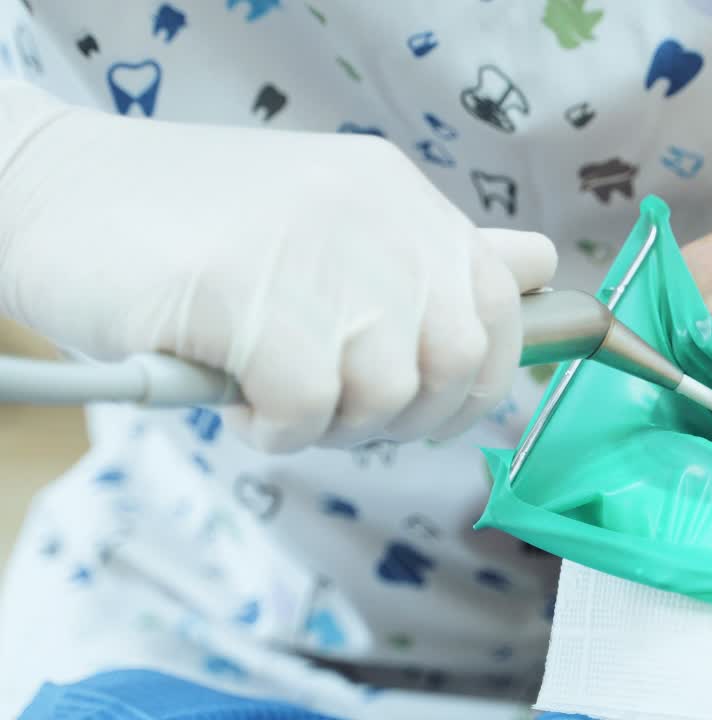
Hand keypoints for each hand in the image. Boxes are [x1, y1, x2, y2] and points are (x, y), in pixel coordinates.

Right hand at [0, 82, 556, 450]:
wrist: (50, 192)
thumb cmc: (192, 232)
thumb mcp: (329, 227)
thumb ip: (431, 257)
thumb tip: (536, 267)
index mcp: (397, 195)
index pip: (504, 301)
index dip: (480, 378)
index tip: (426, 406)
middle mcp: (370, 211)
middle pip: (459, 359)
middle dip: (409, 416)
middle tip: (338, 410)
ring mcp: (308, 246)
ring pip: (388, 391)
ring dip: (333, 426)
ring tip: (273, 395)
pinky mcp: (240, 288)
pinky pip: (306, 406)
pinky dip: (275, 430)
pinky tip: (234, 398)